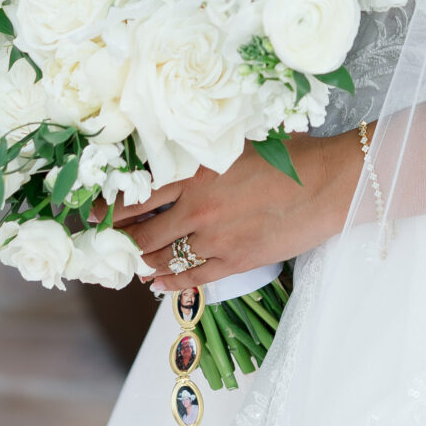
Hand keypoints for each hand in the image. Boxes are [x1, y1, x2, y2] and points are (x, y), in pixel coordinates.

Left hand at [115, 134, 363, 290]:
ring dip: (144, 260)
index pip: (137, 193)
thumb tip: (180, 155)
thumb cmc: (292, 155)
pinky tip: (156, 282)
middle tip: (107, 240)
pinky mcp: (236, 261)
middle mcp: (198, 207)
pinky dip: (169, 282)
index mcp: (196, 171)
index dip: (110, 207)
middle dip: (121, 238)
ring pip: (164, 256)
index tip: (94, 212)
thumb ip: (206, 151)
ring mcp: (216, 238)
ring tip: (133, 260)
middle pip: (143, 229)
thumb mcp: (241, 142)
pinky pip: (192, 278)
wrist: (330, 185)